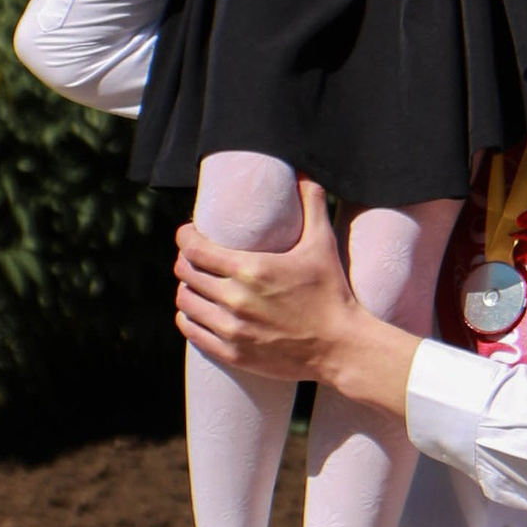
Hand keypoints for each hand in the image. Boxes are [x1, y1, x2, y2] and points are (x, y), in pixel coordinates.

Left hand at [175, 179, 418, 414]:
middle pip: (186, 274)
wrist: (341, 347)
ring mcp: (232, 329)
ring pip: (185, 303)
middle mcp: (235, 299)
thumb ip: (312, 205)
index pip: (194, 248)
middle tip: (195, 257)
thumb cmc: (332, 293)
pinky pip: (192, 332)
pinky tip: (195, 312)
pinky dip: (188, 319)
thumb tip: (305, 174)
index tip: (189, 232)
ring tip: (196, 284)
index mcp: (251, 269)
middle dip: (185, 261)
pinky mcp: (232, 353)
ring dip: (186, 289)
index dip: (185, 237)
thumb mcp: (322, 244)